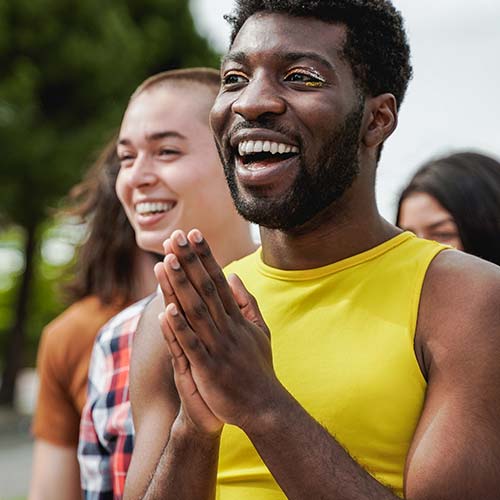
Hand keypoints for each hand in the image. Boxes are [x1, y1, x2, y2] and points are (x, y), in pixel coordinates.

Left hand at [160, 228, 280, 430]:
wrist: (265, 406)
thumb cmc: (258, 369)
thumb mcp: (260, 331)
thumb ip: (247, 303)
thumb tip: (236, 277)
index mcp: (237, 318)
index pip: (219, 280)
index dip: (205, 257)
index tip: (194, 234)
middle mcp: (228, 327)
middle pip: (205, 288)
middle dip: (190, 262)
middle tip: (176, 236)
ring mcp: (218, 347)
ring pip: (196, 310)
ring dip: (180, 286)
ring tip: (167, 261)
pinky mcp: (208, 368)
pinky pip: (191, 344)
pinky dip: (179, 327)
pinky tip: (166, 309)